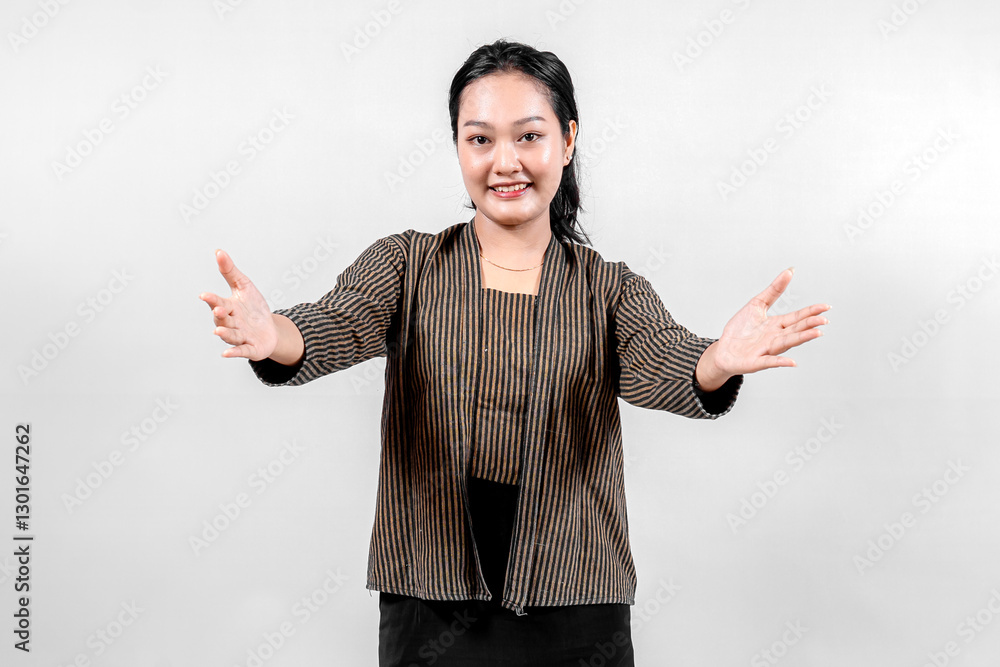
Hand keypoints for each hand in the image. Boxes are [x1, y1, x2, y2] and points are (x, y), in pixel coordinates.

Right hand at [199, 250, 277, 360]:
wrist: (270, 329)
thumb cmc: (253, 308)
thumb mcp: (244, 287)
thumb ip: (230, 272)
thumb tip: (219, 251)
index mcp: (228, 308)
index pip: (218, 302)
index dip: (212, 300)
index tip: (204, 295)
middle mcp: (231, 323)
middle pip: (223, 320)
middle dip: (219, 315)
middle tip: (218, 309)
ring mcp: (240, 337)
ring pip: (230, 336)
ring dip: (224, 334)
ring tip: (218, 331)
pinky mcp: (249, 348)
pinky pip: (241, 351)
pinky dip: (234, 352)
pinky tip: (226, 354)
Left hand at [697, 268, 829, 387]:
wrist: (723, 350)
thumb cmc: (741, 329)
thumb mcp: (756, 305)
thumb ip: (774, 290)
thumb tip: (790, 271)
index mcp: (777, 325)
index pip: (797, 317)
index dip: (811, 312)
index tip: (826, 307)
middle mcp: (776, 338)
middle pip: (796, 330)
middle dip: (810, 324)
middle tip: (824, 319)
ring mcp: (767, 350)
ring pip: (787, 343)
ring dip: (801, 339)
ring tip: (816, 333)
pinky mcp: (756, 361)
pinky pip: (769, 362)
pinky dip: (780, 362)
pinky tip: (791, 362)